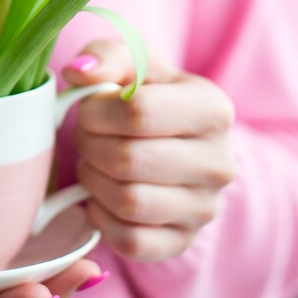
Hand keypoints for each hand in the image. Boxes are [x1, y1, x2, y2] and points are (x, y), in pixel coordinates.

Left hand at [63, 39, 235, 262]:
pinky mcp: (183, 241)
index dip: (96, 111)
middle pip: (128, 160)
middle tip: (85, 135)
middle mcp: (219, 163)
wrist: (171, 139)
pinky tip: (99, 195)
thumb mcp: (130, 62)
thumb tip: (78, 72)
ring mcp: (205, 208)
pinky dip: (102, 217)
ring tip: (93, 161)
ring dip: (93, 180)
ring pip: (128, 202)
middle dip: (90, 145)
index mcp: (212, 109)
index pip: (138, 112)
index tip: (88, 107)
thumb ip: (104, 56)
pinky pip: (130, 241)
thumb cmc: (145, 93)